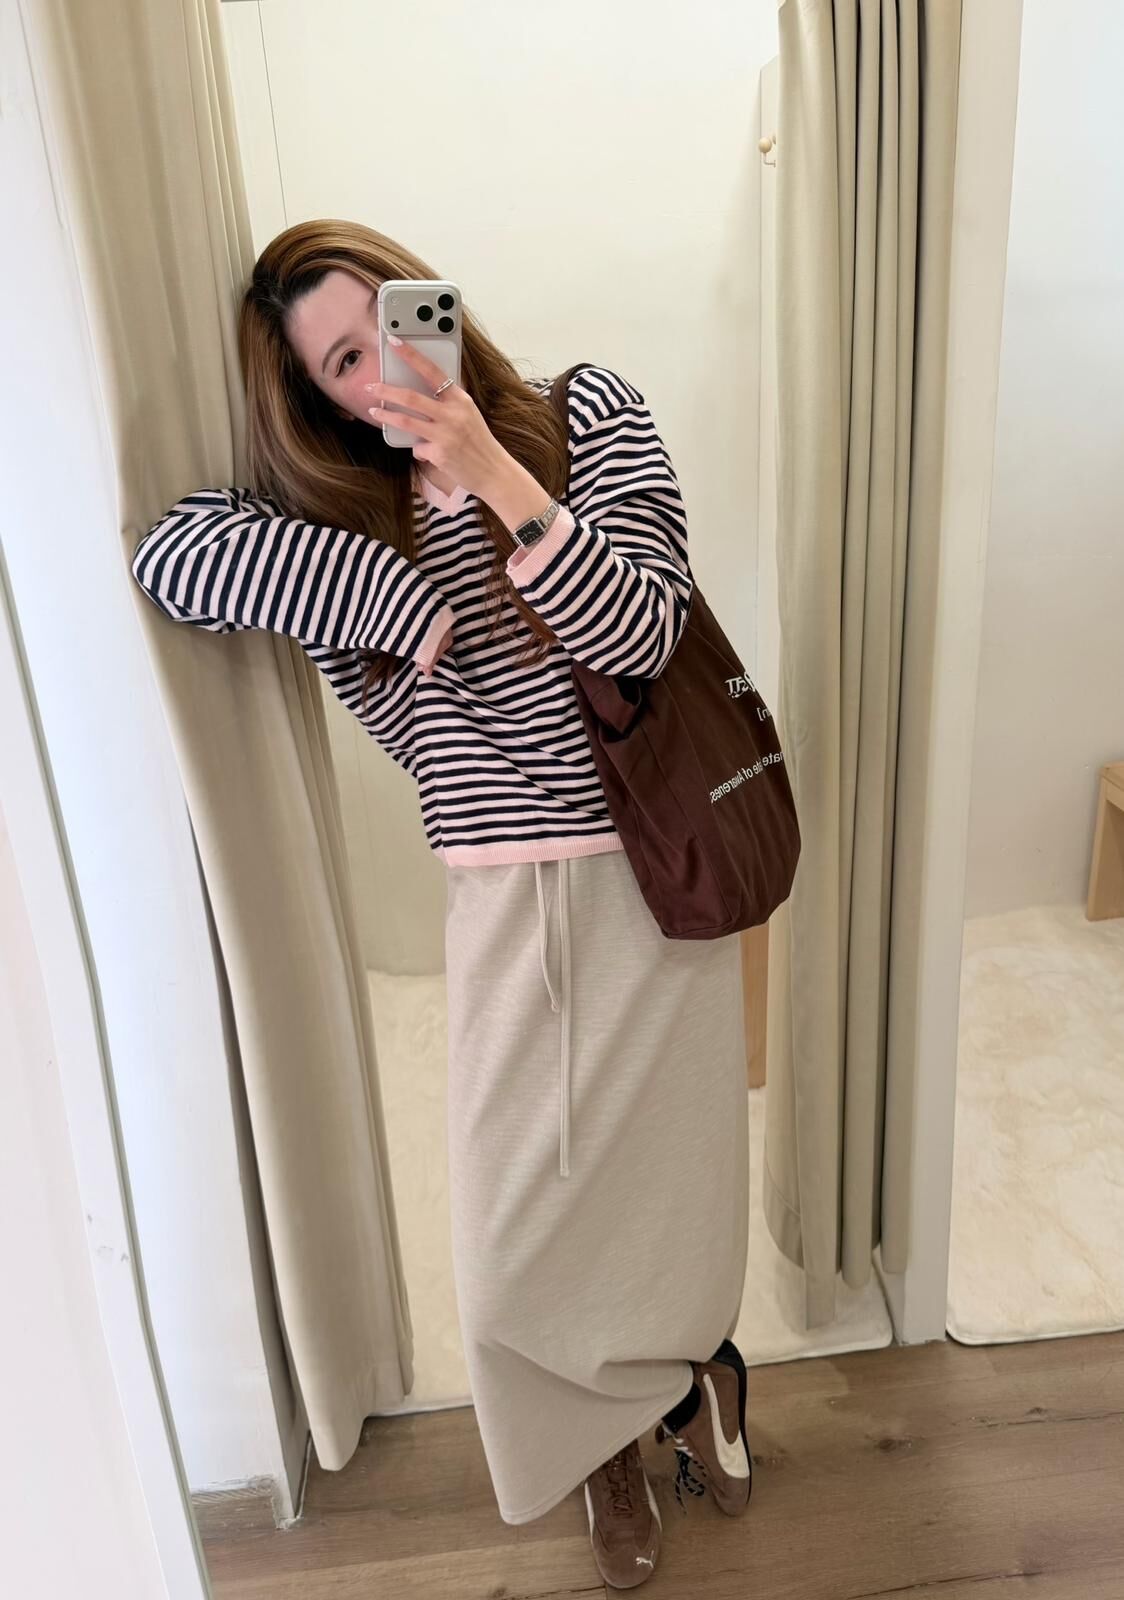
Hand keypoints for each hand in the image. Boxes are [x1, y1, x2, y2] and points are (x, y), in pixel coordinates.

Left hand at [365, 339, 507, 498]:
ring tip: (374, 411)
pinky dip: (418, 450)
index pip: (431, 371)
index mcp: (460, 399)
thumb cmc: (479, 442)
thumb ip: (448, 404)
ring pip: (406, 422)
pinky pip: (418, 449)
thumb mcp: (468, 414)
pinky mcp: (440, 454)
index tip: (394, 342)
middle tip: (371, 387)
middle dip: (386, 391)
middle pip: (411, 397)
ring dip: (386, 416)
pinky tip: (427, 453)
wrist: (494, 471)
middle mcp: (453, 414)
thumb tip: (419, 397)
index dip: (411, 355)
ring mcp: (446, 434)